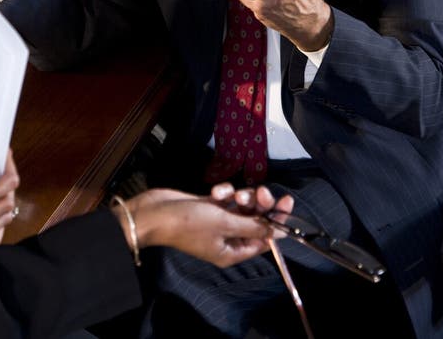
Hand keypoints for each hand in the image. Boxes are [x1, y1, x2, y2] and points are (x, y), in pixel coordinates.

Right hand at [120, 184, 293, 268]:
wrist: (155, 213)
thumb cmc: (189, 223)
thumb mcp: (224, 224)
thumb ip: (253, 225)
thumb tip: (278, 230)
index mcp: (234, 251)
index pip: (265, 239)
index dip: (278, 221)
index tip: (287, 201)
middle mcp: (229, 238)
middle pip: (255, 219)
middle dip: (259, 204)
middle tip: (260, 192)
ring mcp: (218, 221)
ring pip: (242, 206)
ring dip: (240, 196)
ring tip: (232, 194)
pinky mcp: (209, 206)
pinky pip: (226, 198)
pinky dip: (224, 192)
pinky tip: (215, 191)